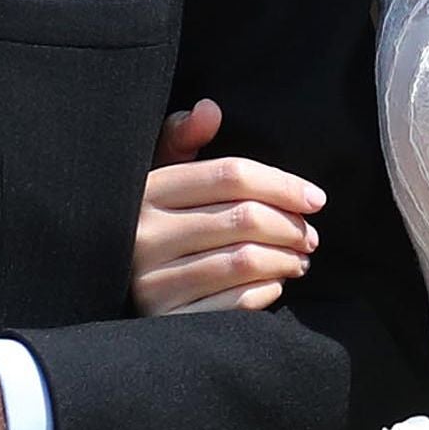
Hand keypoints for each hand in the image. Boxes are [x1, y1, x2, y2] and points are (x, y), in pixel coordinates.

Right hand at [135, 99, 324, 314]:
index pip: (230, 175)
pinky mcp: (165, 321)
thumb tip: (210, 108)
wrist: (113, 289)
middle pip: (244, 218)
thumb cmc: (154, 224)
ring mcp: (151, 282)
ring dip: (286, 259)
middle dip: (291, 226)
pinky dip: (266, 292)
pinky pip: (236, 304)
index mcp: (146, 190)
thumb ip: (183, 139)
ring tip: (300, 259)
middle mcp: (142, 235)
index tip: (316, 199)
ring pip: (245, 261)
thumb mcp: (160, 177)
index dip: (282, 184)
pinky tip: (274, 285)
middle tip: (311, 236)